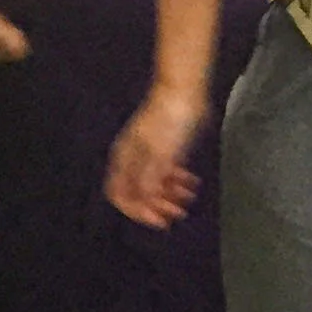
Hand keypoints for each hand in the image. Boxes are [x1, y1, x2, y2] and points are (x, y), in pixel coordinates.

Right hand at [104, 88, 205, 227]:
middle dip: (156, 206)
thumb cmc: (167, 120)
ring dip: (169, 196)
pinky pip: (168, 173)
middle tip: (176, 214)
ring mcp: (150, 154)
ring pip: (154, 184)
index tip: (157, 220)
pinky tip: (192, 184)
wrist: (182, 92)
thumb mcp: (159, 153)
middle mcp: (134, 160)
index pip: (119, 194)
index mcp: (126, 160)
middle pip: (138, 193)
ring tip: (187, 200)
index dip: (136, 210)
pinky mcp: (167, 148)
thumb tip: (144, 200)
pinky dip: (178, 182)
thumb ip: (150, 179)